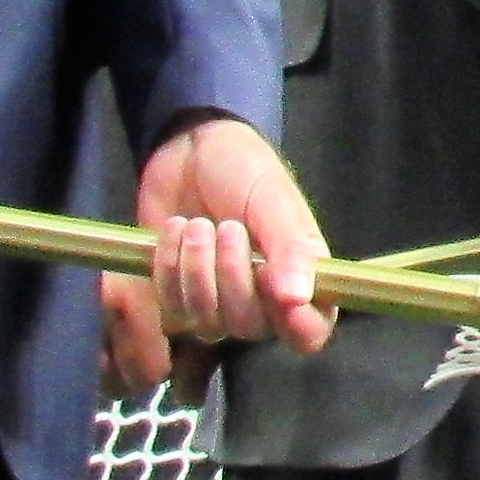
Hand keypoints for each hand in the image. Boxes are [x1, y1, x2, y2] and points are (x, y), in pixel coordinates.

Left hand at [120, 112, 331, 392]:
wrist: (187, 149)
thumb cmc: (244, 170)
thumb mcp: (274, 200)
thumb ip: (292, 249)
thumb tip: (299, 298)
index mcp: (302, 276)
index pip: (311, 329)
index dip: (300, 328)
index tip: (285, 302)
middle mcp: (264, 300)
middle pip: (250, 327)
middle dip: (230, 277)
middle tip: (226, 228)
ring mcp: (218, 302)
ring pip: (206, 323)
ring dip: (195, 271)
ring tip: (195, 224)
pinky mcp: (178, 296)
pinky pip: (169, 308)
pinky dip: (167, 268)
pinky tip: (174, 232)